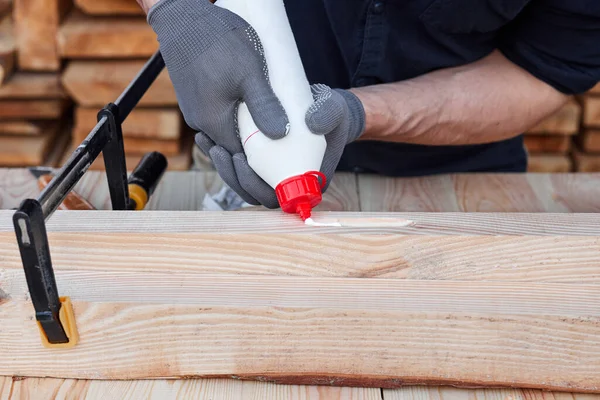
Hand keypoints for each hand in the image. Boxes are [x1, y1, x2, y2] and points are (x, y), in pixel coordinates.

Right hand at [147, 0, 288, 159]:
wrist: (182, 17)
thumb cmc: (215, 40)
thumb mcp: (249, 73)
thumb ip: (264, 105)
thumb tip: (281, 134)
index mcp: (214, 123)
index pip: (241, 158)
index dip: (261, 160)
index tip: (280, 154)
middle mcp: (201, 123)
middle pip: (232, 147)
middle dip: (254, 147)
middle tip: (278, 137)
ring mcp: (196, 111)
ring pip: (225, 132)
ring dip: (244, 132)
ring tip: (265, 122)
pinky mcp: (195, 98)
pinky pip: (217, 117)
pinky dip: (233, 118)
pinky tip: (247, 107)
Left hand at [195, 83, 365, 208]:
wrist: (323, 108)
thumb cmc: (332, 114)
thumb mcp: (335, 110)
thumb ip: (329, 115)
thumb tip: (312, 123)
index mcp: (304, 182)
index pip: (275, 196)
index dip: (254, 184)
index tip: (241, 159)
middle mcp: (285, 183)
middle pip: (252, 192)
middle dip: (231, 174)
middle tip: (219, 149)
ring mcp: (270, 175)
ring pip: (241, 182)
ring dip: (221, 166)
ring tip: (207, 141)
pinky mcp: (259, 163)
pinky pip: (237, 167)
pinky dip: (220, 154)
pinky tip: (206, 137)